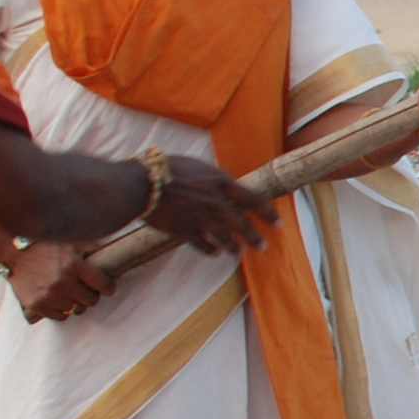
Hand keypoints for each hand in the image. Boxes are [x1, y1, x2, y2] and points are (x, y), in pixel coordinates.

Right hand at [8, 241, 112, 323]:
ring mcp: (49, 296)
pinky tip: (56, 299)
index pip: (104, 285)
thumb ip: (91, 248)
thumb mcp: (70, 242)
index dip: (107, 287)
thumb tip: (113, 248)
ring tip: (67, 292)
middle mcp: (63, 282)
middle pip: (91, 300)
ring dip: (74, 302)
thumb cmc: (43, 246)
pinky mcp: (37, 305)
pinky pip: (60, 316)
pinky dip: (60, 310)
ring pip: (75, 309)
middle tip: (84, 288)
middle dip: (90, 294)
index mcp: (74, 265)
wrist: (12, 253)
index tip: (106, 287)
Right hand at [143, 155, 270, 253]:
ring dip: (234, 247)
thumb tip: (224, 184)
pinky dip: (210, 250)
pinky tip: (215, 253)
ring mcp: (202, 219)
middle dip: (255, 237)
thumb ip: (213, 178)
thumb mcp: (197, 166)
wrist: (141, 184)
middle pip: (243, 224)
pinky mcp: (185, 232)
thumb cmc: (166, 167)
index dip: (268, 212)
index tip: (278, 222)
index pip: (253, 200)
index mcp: (221, 183)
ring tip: (239, 253)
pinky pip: (203, 245)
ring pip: (226, 239)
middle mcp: (216, 203)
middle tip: (263, 246)